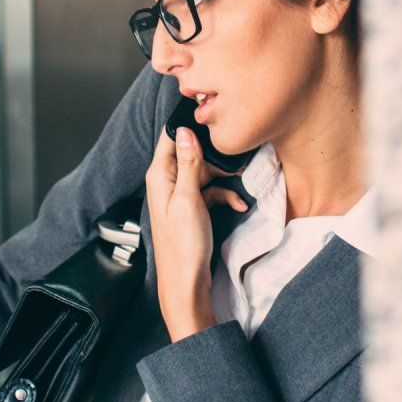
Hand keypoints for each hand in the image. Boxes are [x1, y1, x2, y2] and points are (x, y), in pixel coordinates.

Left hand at [144, 126, 247, 339]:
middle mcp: (167, 182)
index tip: (210, 120)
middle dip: (215, 157)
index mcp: (160, 176)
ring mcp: (180, 196)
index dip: (189, 126)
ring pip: (204, 173)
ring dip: (224, 178)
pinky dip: (225, 196)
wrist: (186, 281)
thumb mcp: (188, 199)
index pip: (170, 138)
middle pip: (192, 154)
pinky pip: (210, 192)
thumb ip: (188, 164)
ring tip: (241, 183)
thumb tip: (184, 131)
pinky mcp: (192, 208)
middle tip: (236, 160)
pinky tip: (239, 204)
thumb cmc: (183, 244)